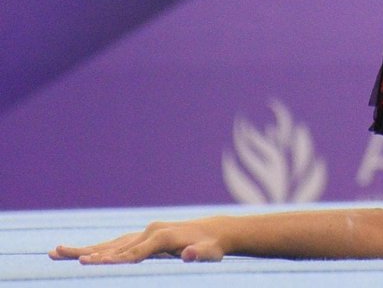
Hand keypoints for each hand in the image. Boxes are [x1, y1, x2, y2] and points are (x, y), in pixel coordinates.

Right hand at [50, 218, 229, 263]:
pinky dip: (95, 250)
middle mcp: (149, 232)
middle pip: (113, 246)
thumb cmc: (211, 247)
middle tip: (60, 254)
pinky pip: (114, 245)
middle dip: (86, 252)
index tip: (89, 264)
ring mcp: (143, 233)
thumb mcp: (211, 253)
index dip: (113, 259)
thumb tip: (187, 255)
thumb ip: (199, 254)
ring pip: (108, 244)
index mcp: (162, 237)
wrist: (214, 231)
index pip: (133, 253)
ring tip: (55, 252)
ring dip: (82, 249)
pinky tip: (77, 254)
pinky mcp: (141, 238)